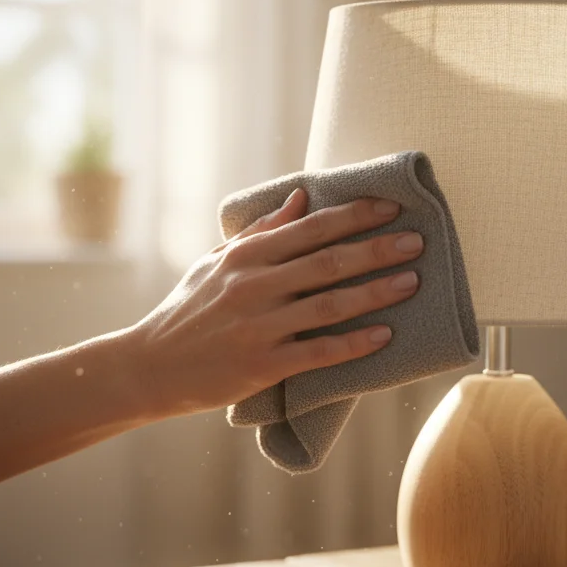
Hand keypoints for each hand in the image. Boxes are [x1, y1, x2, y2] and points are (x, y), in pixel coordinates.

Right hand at [125, 188, 423, 418]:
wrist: (148, 367)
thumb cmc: (186, 311)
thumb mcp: (214, 263)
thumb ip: (260, 232)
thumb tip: (301, 198)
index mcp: (245, 256)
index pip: (310, 228)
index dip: (354, 216)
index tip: (391, 208)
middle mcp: (253, 286)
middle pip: (328, 262)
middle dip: (376, 249)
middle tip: (417, 242)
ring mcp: (258, 326)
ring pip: (329, 305)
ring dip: (376, 292)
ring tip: (412, 282)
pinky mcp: (262, 365)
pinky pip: (318, 352)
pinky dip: (354, 343)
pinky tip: (384, 336)